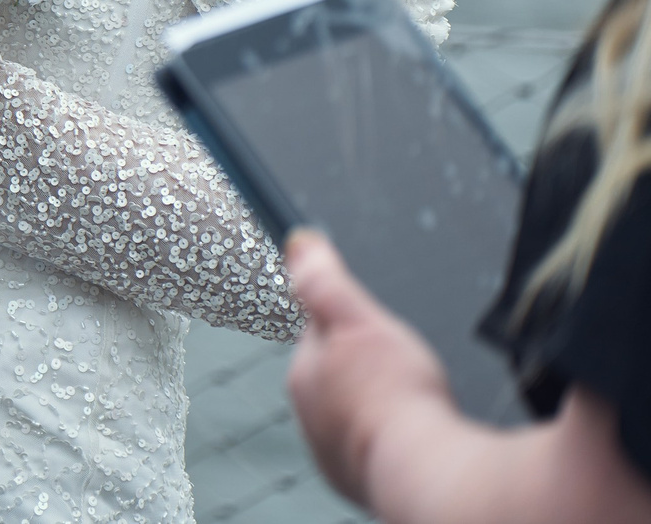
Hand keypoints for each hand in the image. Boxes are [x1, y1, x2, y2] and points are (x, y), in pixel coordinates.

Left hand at [284, 228, 456, 505]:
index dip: (354, 329)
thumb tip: (297, 241)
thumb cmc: (398, 397)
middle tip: (406, 374)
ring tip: (413, 406)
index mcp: (303, 375)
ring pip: (357, 414)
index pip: (320, 337)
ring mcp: (333, 453)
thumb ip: (325, 281)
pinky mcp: (360, 483)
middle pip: (340, 378)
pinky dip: (393, 441)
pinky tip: (415, 437)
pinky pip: (376, 449)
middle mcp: (309, 418)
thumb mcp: (359, 319)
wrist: (427, 475)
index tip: (381, 336)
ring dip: (382, 407)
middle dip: (369, 370)